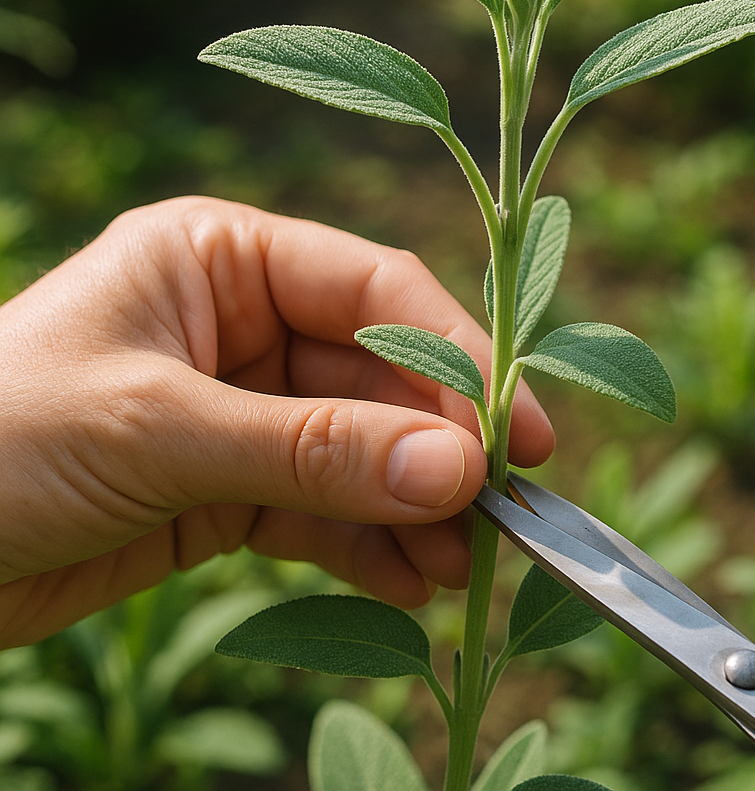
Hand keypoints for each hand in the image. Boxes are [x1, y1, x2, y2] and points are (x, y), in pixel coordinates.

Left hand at [0, 196, 553, 646]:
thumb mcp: (159, 429)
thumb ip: (313, 451)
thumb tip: (455, 470)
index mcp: (223, 258)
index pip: (373, 292)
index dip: (452, 355)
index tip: (511, 431)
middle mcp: (244, 324)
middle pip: (378, 379)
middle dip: (437, 447)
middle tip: (501, 512)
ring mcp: (243, 409)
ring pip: (360, 452)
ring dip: (414, 506)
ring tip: (464, 565)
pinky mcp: (230, 487)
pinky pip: (322, 509)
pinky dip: (369, 546)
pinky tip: (410, 582)